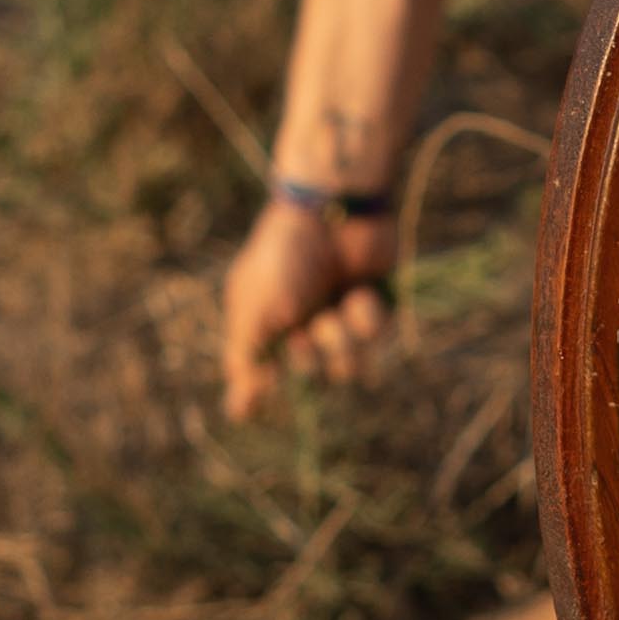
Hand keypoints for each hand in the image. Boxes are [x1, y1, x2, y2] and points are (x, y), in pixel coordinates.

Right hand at [221, 193, 397, 420]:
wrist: (332, 209)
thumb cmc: (284, 257)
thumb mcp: (253, 309)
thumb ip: (245, 359)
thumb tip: (239, 409)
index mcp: (269, 329)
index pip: (264, 379)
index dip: (264, 395)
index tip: (259, 407)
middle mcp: (305, 331)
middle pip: (314, 380)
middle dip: (310, 356)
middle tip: (305, 327)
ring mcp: (342, 321)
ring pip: (351, 368)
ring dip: (342, 340)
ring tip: (336, 309)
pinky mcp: (377, 309)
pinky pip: (379, 342)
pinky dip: (368, 319)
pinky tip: (359, 293)